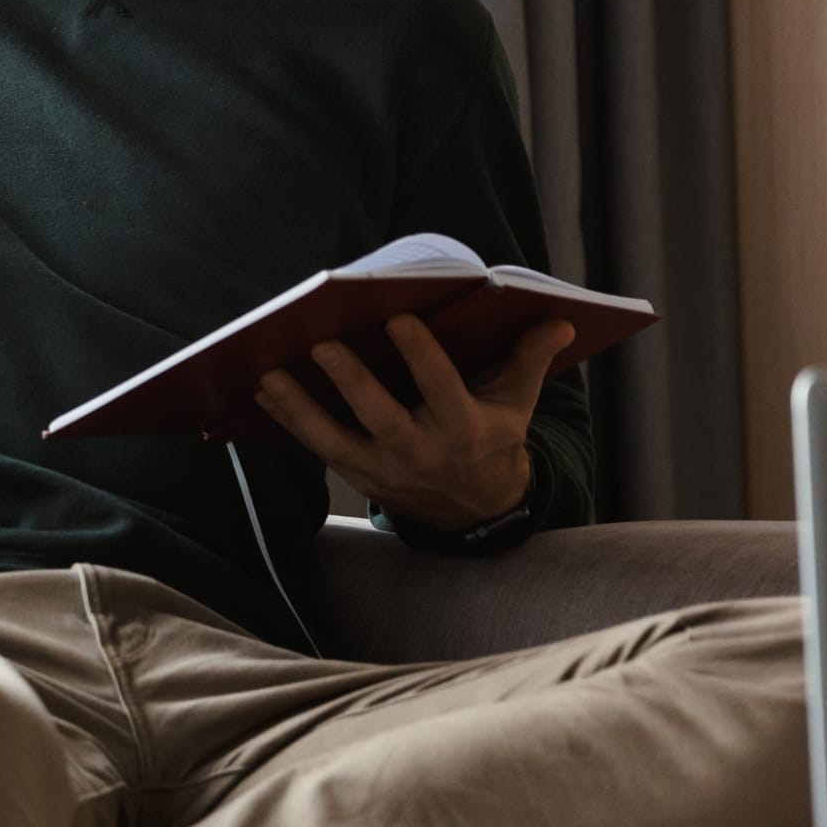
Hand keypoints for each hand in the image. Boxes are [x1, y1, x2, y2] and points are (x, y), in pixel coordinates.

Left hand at [252, 314, 573, 530]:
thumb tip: (560, 321)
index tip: (397, 317)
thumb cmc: (492, 439)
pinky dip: (290, 422)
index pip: (442, 389)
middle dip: (351, 383)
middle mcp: (423, 453)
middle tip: (321, 345)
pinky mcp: (361, 478)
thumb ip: (528, 360)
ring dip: (300, 409)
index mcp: (465, 429)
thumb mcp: (516, 404)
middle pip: (382, 417)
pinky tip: (265, 393)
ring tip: (270, 375)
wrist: (478, 510)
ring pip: (337, 441)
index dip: (421, 355)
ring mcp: (387, 470)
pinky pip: (320, 450)